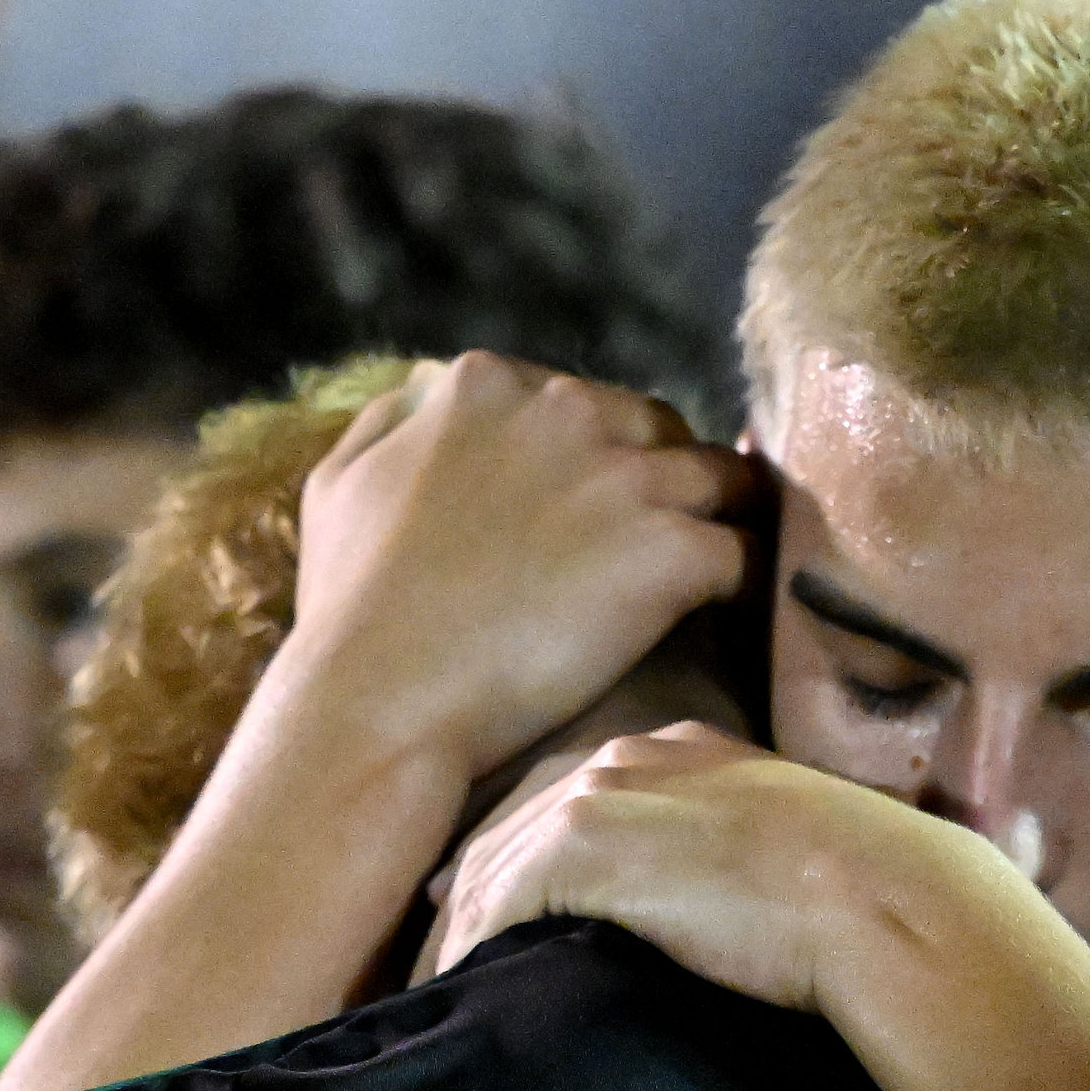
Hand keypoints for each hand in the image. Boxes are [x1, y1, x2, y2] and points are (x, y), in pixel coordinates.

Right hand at [279, 354, 755, 789]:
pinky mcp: (671, 552)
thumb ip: (394, 418)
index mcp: (485, 387)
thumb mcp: (339, 484)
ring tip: (722, 574)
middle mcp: (564, 411)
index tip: (597, 512)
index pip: (578, 402)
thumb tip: (432, 387)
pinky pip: (747, 553)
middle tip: (660, 548)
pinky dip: (750, 584)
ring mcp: (625, 480)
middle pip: (658, 430)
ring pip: (721, 478)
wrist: (382, 704)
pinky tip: (737, 618)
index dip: (596, 458)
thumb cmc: (349, 612)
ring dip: (723, 522)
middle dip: (664, 481)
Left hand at [431, 723, 994, 1016]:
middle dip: (465, 902)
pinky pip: (491, 905)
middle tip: (435, 974)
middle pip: (509, 832)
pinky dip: (466, 955)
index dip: (515, 866)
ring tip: (434, 1007)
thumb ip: (732, 880)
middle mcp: (627, 761)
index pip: (564, 806)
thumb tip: (716, 943)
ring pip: (488, 870)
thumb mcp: (789, 871)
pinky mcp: (584, 845)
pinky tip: (455, 1004)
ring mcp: (601, 797)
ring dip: (454, 940)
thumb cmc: (868, 905)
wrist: (881, 900)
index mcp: (677, 757)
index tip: (481, 923)